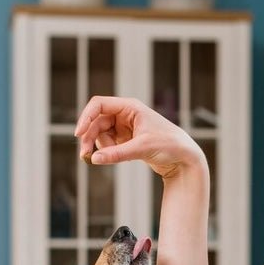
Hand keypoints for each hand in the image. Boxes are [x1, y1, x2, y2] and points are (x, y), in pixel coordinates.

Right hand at [74, 96, 205, 178]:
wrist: (185, 158)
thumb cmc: (170, 146)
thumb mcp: (143, 148)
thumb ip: (117, 154)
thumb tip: (95, 159)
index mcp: (130, 106)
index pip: (99, 104)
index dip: (86, 117)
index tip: (78, 134)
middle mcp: (126, 114)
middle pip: (97, 122)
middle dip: (90, 137)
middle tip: (85, 155)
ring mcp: (126, 128)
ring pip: (101, 134)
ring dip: (99, 146)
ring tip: (106, 158)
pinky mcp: (127, 141)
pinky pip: (109, 144)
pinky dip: (108, 152)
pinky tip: (115, 158)